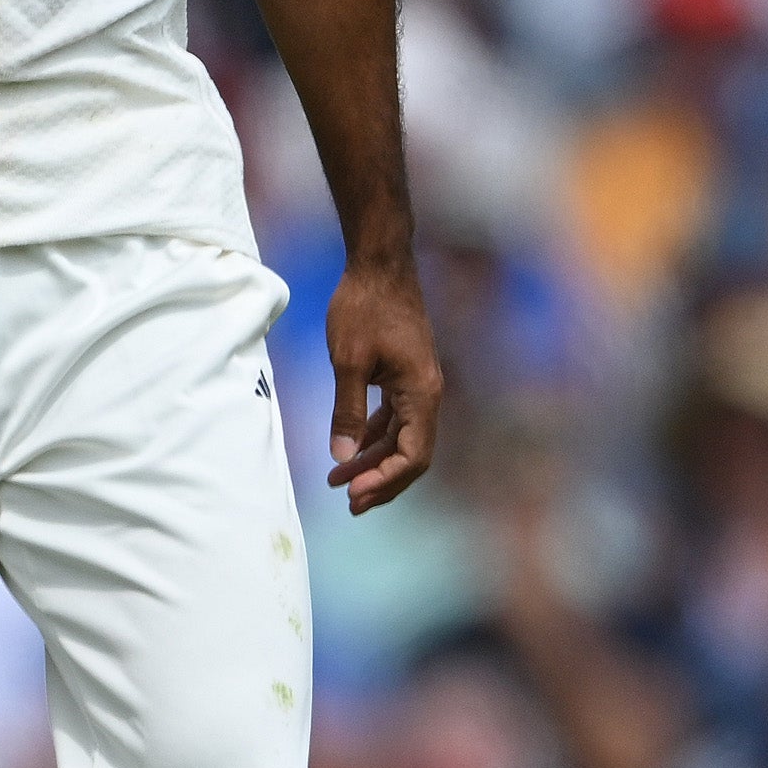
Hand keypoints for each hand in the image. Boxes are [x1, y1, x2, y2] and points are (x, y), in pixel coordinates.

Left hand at [326, 257, 441, 512]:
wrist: (379, 263)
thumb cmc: (363, 307)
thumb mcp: (348, 360)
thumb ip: (347, 410)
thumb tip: (342, 457)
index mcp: (422, 394)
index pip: (412, 456)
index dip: (385, 480)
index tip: (353, 494)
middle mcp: (428, 394)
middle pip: (411, 454)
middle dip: (381, 481)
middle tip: (348, 504)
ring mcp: (418, 384)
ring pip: (401, 437)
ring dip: (373, 460)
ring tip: (339, 482)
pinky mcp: (405, 374)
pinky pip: (394, 417)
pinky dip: (373, 435)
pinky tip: (350, 448)